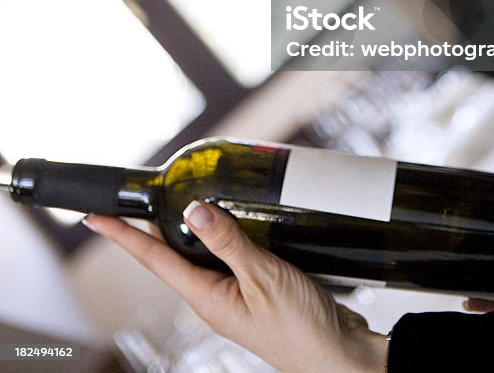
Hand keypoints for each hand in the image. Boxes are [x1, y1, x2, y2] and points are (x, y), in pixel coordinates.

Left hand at [85, 202, 386, 372]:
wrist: (339, 356)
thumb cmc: (302, 329)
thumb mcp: (264, 278)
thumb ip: (229, 243)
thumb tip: (194, 209)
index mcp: (206, 299)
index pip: (154, 259)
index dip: (123, 236)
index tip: (96, 217)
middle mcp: (214, 299)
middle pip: (172, 254)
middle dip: (151, 226)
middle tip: (136, 195)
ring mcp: (234, 297)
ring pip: (202, 255)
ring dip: (188, 229)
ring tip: (177, 200)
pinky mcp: (256, 292)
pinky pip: (229, 258)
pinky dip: (222, 236)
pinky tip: (233, 223)